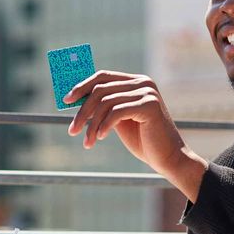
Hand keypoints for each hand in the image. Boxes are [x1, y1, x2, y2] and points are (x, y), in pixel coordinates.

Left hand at [64, 70, 206, 201]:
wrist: (167, 157)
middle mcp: (142, 82)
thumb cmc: (142, 139)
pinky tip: (101, 138)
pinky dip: (104, 126)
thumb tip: (77, 100)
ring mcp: (147, 92)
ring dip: (91, 125)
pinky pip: (116, 112)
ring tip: (87, 141)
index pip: (103, 76)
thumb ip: (104, 107)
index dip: (82, 86)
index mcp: (135, 81)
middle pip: (100, 90)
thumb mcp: (118, 119)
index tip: (66, 101)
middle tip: (71, 130)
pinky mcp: (149, 105)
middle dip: (82, 111)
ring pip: (105, 103)